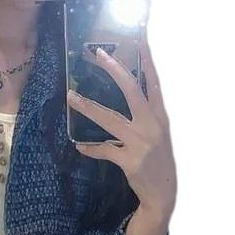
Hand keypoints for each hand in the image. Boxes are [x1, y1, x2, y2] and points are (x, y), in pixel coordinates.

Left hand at [67, 25, 176, 219]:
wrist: (164, 194)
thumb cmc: (158, 160)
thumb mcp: (158, 134)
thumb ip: (145, 114)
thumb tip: (129, 93)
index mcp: (160, 117)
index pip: (154, 83)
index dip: (147, 61)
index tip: (140, 40)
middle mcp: (152, 126)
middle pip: (131, 91)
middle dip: (115, 71)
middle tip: (98, 54)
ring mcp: (141, 143)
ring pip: (109, 119)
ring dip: (88, 107)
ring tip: (71, 97)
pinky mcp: (130, 161)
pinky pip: (104, 150)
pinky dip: (90, 148)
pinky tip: (79, 146)